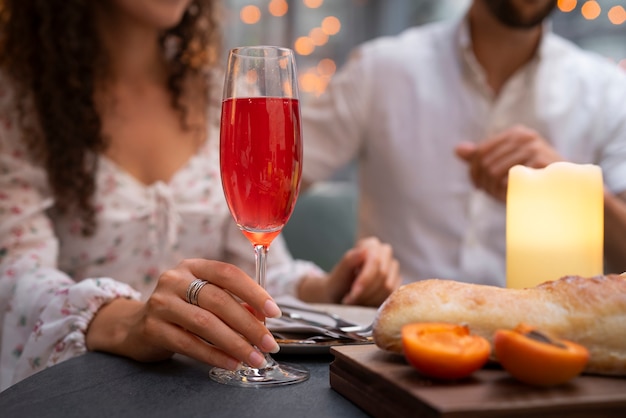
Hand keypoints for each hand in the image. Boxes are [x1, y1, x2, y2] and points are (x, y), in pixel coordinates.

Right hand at [86, 259, 280, 370]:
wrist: (135, 326)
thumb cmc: (180, 310)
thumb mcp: (203, 297)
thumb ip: (231, 301)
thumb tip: (262, 317)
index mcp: (193, 266)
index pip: (228, 273)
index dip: (253, 292)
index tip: (274, 311)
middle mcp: (175, 280)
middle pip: (219, 300)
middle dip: (249, 324)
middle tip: (268, 342)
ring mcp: (161, 303)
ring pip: (205, 323)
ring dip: (235, 343)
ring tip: (254, 357)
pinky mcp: (152, 328)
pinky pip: (189, 343)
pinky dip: (214, 355)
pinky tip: (231, 362)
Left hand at [324, 236, 401, 305]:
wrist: (340, 297)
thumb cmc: (338, 283)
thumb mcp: (339, 274)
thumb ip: (349, 261)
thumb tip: (364, 251)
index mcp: (371, 244)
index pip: (375, 260)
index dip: (365, 279)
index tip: (354, 293)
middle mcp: (385, 253)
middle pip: (383, 274)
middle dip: (365, 291)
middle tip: (350, 301)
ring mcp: (393, 268)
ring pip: (388, 286)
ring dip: (369, 299)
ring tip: (354, 302)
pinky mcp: (397, 283)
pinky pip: (391, 296)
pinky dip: (376, 303)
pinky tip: (363, 303)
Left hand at [455, 125, 562, 201]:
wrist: (569, 191)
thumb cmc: (534, 179)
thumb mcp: (506, 166)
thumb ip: (482, 157)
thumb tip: (457, 150)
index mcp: (515, 134)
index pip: (480, 152)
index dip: (474, 172)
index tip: (478, 186)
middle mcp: (525, 136)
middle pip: (485, 163)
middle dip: (484, 182)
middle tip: (492, 194)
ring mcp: (535, 148)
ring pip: (494, 171)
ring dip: (495, 189)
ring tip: (503, 195)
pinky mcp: (542, 162)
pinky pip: (509, 179)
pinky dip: (507, 191)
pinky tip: (512, 195)